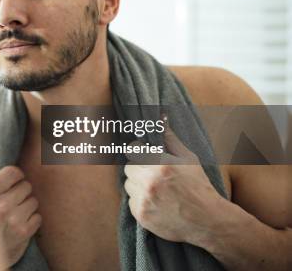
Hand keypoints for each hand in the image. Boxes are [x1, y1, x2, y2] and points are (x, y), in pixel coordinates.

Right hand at [0, 150, 41, 266]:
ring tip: (15, 213)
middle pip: (26, 186)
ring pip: (34, 201)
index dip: (16, 176)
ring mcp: (14, 220)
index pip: (14, 172)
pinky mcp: (24, 233)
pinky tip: (20, 223)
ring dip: (26, 206)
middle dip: (21, 192)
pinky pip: (38, 217)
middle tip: (12, 200)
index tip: (13, 182)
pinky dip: (32, 220)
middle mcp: (1, 205)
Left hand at [123, 119, 226, 245]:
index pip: (132, 150)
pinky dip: (141, 202)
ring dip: (138, 186)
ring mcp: (144, 200)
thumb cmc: (198, 185)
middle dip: (139, 170)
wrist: (208, 220)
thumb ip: (170, 138)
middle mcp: (150, 182)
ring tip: (158, 190)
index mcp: (160, 164)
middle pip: (128, 168)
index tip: (145, 157)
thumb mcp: (188, 158)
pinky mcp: (141, 215)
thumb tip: (161, 117)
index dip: (139, 153)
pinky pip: (131, 202)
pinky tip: (157, 203)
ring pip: (128, 186)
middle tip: (154, 175)